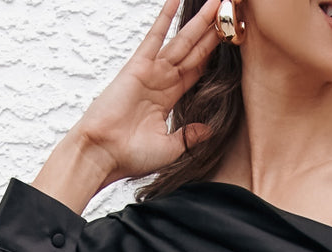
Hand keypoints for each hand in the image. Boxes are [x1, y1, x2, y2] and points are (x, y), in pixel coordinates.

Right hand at [51, 0, 220, 190]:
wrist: (103, 154)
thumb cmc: (129, 156)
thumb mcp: (170, 148)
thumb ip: (190, 136)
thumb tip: (209, 130)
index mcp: (169, 99)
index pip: (196, 70)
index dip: (212, 54)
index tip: (228, 39)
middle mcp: (161, 81)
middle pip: (193, 51)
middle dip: (210, 31)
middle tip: (226, 11)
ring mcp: (151, 71)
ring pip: (182, 41)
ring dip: (199, 21)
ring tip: (215, 2)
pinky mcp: (138, 65)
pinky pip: (155, 35)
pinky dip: (165, 17)